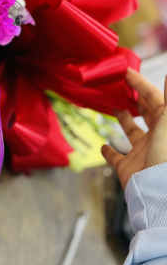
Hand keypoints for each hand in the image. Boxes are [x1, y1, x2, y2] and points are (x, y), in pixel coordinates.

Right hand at [101, 68, 166, 189]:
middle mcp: (155, 138)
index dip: (141, 84)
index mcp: (165, 126)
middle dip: (136, 100)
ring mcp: (141, 153)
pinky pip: (116, 157)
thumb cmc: (165, 156)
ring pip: (132, 132)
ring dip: (124, 120)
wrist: (156, 193)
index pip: (154, 99)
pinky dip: (109, 151)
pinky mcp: (127, 167)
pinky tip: (103, 145)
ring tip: (115, 108)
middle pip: (146, 114)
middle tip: (122, 86)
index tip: (126, 71)